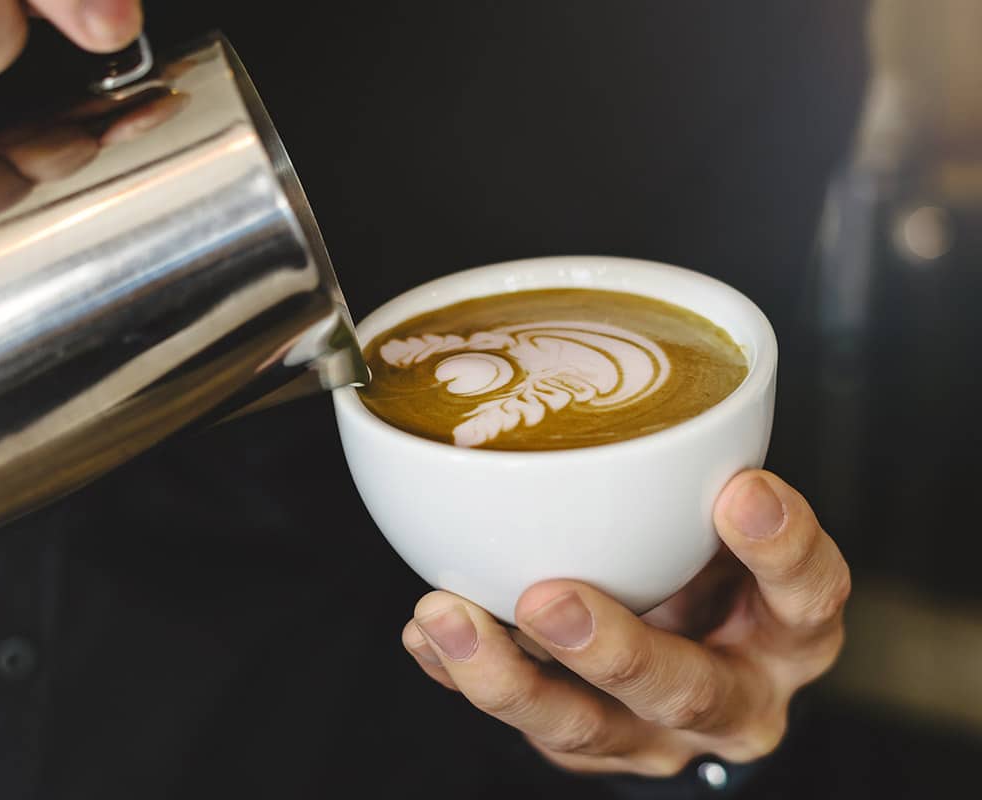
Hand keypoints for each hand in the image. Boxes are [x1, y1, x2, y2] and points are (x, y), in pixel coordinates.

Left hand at [401, 470, 849, 776]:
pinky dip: (463, 675)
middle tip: (550, 599)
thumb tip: (600, 381)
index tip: (741, 489)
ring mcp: (654, 735)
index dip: (782, 549)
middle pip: (688, 690)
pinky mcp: (589, 745)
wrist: (701, 659)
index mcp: (789, 632)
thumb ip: (697, 477)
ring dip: (508, 676)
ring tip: (446, 618)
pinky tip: (427, 635)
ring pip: (586, 727)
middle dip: (614, 650)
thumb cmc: (713, 568)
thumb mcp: (726, 520)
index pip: (809, 595)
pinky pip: (523, 720)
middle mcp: (732, 697)